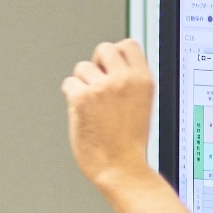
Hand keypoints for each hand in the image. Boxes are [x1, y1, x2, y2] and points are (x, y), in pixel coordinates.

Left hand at [62, 38, 156, 189]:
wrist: (121, 167)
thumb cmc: (129, 143)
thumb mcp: (144, 104)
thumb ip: (131, 81)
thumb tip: (113, 65)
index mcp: (143, 80)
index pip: (128, 45)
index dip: (116, 54)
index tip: (111, 67)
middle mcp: (124, 80)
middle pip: (103, 49)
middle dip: (97, 64)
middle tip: (98, 85)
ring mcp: (102, 88)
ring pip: (82, 67)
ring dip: (83, 83)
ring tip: (92, 105)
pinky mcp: (82, 98)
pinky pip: (69, 83)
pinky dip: (71, 96)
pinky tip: (82, 111)